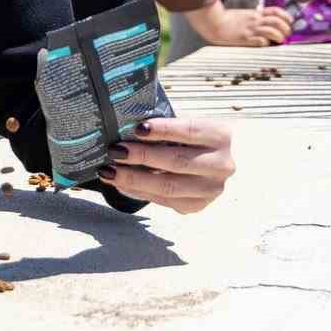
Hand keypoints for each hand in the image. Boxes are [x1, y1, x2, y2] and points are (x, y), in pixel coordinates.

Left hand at [99, 118, 233, 214]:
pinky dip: (138, 192)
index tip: (137, 128)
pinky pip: (163, 200)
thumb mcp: (187, 126)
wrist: (215, 164)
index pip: (189, 131)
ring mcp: (211, 189)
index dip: (163, 130)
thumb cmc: (193, 139)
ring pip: (168, 186)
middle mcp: (221, 164)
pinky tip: (120, 183)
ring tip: (109, 171)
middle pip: (176, 161)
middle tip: (115, 150)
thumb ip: (164, 126)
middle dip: (142, 156)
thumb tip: (126, 126)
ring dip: (134, 179)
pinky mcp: (197, 204)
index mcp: (220, 136)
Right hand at [183, 3, 291, 47]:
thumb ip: (255, 17)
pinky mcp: (246, 38)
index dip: (286, 16)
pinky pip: (261, 41)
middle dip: (286, 28)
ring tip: (280, 40)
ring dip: (279, 36)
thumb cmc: (227, 20)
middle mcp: (256, 20)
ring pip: (273, 31)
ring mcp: (251, 29)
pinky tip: (265, 44)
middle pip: (277, 21)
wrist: (214, 23)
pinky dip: (266, 43)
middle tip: (286, 34)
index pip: (275, 11)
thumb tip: (264, 20)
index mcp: (255, 14)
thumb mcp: (244, 15)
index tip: (290, 21)